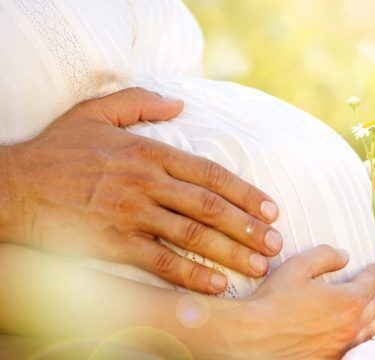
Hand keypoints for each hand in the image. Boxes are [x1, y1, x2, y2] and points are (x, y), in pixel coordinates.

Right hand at [0, 88, 282, 293]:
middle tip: (275, 244)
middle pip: (210, 207)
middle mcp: (147, 183)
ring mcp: (132, 214)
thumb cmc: (58, 149)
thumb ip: (140, 102)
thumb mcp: (97, 111)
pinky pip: (160, 261)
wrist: (14, 186)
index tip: (271, 209)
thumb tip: (179, 104)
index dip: (245, 192)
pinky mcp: (114, 243)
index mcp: (149, 152)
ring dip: (230, 252)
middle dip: (248, 227)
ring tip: (258, 267)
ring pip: (193, 236)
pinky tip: (216, 285)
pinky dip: (191, 275)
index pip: (210, 174)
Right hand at [220, 245, 374, 358]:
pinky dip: (369, 335)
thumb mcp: (298, 267)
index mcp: (348, 301)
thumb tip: (344, 255)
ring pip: (372, 328)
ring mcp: (343, 344)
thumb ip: (324, 256)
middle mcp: (352, 325)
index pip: (371, 282)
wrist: (256, 337)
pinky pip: (359, 344)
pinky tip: (366, 333)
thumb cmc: (274, 301)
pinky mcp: (332, 357)